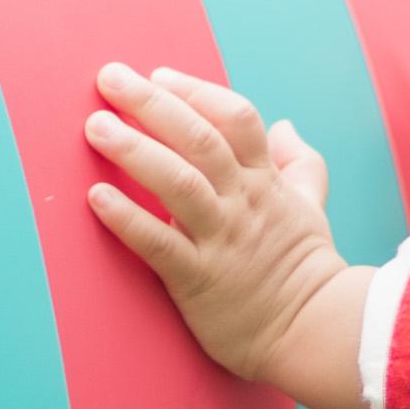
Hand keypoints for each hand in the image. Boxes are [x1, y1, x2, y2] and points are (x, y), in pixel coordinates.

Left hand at [84, 62, 374, 408]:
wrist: (314, 333)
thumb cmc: (305, 268)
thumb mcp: (310, 205)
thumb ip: (299, 162)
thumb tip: (285, 125)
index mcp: (264, 181)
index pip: (235, 118)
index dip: (195, 91)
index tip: (157, 75)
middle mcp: (241, 202)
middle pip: (198, 139)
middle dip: (152, 104)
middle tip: (110, 78)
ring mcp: (221, 239)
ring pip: (178, 183)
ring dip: (134, 151)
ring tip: (96, 127)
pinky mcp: (198, 279)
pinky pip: (159, 244)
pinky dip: (126, 219)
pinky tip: (96, 196)